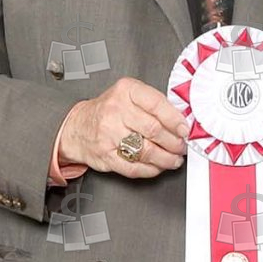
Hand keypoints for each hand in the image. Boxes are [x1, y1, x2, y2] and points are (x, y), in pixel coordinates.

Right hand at [61, 78, 187, 177]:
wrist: (77, 127)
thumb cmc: (109, 110)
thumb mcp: (129, 95)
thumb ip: (154, 104)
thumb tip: (181, 121)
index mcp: (125, 91)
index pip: (157, 104)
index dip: (175, 120)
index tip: (185, 129)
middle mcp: (115, 111)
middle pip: (154, 130)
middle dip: (174, 142)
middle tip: (181, 146)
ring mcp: (109, 134)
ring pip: (147, 151)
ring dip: (166, 159)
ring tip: (174, 158)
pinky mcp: (106, 155)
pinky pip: (134, 167)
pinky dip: (151, 170)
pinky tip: (158, 166)